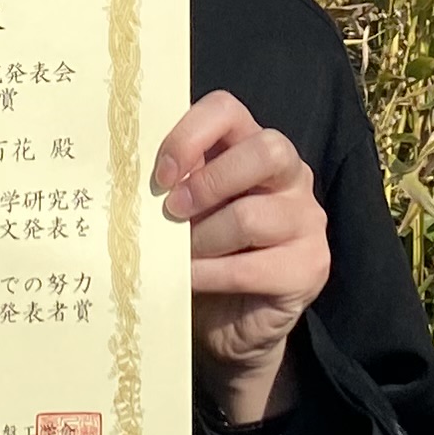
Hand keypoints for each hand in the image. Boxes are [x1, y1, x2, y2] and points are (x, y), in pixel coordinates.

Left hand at [161, 93, 331, 427]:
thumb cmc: (203, 255)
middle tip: (172, 212)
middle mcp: (291, 175)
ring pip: (252, 216)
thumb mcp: (185, 212)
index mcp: (253, 146)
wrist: (230, 324)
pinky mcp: (309, 266)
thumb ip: (172, 186)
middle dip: (209, 183)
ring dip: (203, 240)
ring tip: (182, 257)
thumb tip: (124, 177)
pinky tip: (191, 281)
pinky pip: (254, 267)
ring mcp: (307, 220)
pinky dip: (212, 275)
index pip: (227, 110)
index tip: (160, 174)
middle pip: (265, 151)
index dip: (189, 135)